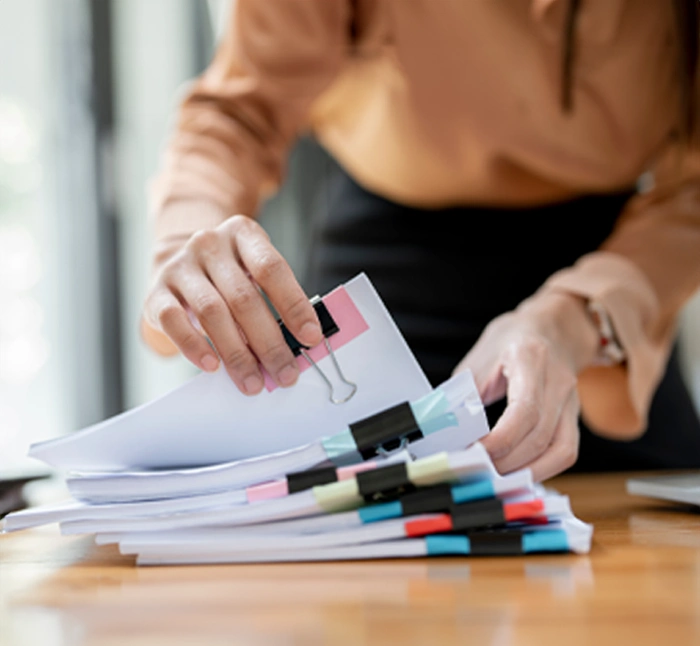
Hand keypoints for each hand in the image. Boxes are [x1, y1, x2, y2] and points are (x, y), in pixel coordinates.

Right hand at [142, 215, 322, 394]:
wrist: (177, 261)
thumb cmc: (228, 273)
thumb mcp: (254, 272)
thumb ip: (275, 300)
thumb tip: (298, 344)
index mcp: (243, 234)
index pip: (272, 269)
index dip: (294, 305)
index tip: (311, 337)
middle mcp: (210, 245)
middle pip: (243, 298)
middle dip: (269, 342)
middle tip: (285, 373)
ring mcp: (180, 267)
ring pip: (212, 313)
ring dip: (236, 353)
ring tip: (253, 381)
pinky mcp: (156, 292)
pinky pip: (173, 321)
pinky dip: (194, 346)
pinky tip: (212, 366)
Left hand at [453, 292, 599, 480]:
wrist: (552, 327)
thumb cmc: (510, 341)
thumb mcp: (479, 359)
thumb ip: (464, 394)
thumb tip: (445, 431)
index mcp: (530, 358)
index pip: (524, 410)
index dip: (500, 440)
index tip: (473, 453)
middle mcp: (558, 381)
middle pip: (540, 436)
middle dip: (506, 462)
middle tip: (476, 470)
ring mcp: (572, 401)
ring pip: (560, 451)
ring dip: (526, 472)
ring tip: (496, 477)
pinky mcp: (574, 417)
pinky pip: (565, 452)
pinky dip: (542, 469)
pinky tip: (518, 472)